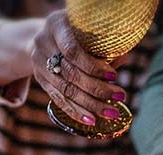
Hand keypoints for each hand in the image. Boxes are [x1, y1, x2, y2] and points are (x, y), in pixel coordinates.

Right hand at [30, 10, 127, 125]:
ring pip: (65, 90)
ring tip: (111, 112)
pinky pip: (58, 99)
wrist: (47, 35)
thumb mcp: (86, 30)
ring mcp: (39, 63)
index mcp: (55, 26)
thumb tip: (123, 58)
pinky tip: (91, 120)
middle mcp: (43, 44)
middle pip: (70, 73)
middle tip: (120, 96)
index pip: (72, 51)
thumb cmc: (75, 31)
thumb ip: (102, 46)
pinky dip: (75, 111)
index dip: (93, 66)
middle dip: (97, 89)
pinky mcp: (40, 79)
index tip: (114, 76)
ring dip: (90, 104)